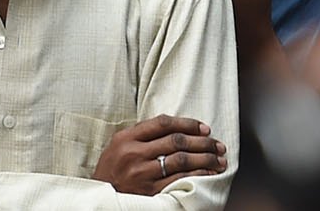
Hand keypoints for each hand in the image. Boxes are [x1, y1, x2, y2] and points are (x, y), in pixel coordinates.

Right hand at [91, 115, 226, 194]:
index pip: (163, 123)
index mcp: (126, 137)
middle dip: (203, 142)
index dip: (188, 124)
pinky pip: (179, 180)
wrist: (101, 197)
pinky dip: (198, 175)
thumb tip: (178, 127)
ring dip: (205, 158)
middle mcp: (134, 153)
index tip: (204, 128)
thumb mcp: (119, 145)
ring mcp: (142, 173)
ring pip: (181, 160)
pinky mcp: (150, 191)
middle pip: (176, 141)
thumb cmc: (113, 169)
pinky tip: (209, 173)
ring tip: (218, 159)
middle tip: (218, 145)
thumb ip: (142, 134)